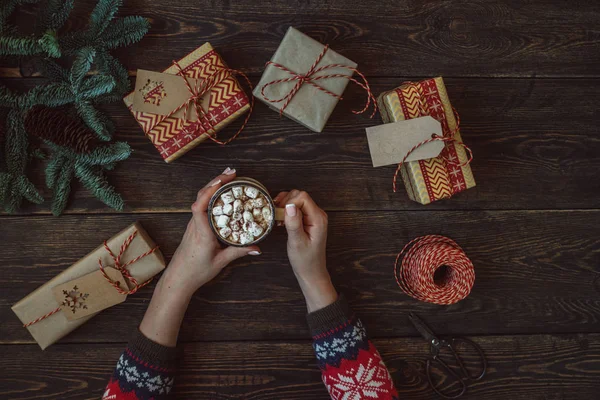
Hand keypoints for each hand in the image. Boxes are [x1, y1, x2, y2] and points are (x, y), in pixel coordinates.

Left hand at [140, 168, 260, 346]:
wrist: (178, 278)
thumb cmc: (196, 271)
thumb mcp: (220, 262)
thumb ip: (239, 252)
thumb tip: (257, 247)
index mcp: (201, 232)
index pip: (200, 206)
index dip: (210, 190)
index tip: (224, 180)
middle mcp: (195, 225)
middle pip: (201, 196)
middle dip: (216, 181)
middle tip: (233, 172)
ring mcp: (193, 224)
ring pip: (200, 199)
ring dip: (213, 186)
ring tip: (229, 177)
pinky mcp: (194, 226)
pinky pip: (201, 206)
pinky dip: (211, 195)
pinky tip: (221, 193)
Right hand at [274, 190, 336, 311]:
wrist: (311, 272)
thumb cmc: (305, 260)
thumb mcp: (297, 242)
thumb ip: (294, 223)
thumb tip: (289, 205)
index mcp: (318, 218)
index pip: (303, 197)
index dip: (289, 202)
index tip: (280, 215)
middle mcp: (317, 214)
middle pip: (299, 195)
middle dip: (285, 202)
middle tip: (276, 216)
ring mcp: (313, 216)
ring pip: (296, 199)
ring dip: (284, 206)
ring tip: (278, 219)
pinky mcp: (307, 219)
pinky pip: (296, 207)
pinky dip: (286, 210)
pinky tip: (281, 220)